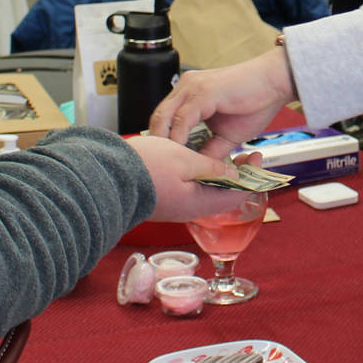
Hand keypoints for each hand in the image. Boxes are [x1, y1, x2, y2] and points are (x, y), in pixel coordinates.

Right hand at [124, 135, 247, 221]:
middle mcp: (189, 209)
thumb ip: (212, 168)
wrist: (106, 176)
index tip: (256, 156)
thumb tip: (234, 176)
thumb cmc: (146, 167)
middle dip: (237, 175)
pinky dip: (202, 176)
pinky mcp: (165, 199)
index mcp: (199, 203)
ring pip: (206, 192)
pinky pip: (191, 190)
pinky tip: (200, 159)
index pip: (236, 195)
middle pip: (222, 195)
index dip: (251, 177)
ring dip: (219, 175)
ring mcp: (176, 206)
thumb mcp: (185, 161)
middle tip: (244, 154)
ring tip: (224, 153)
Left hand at [151, 48, 296, 159]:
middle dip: (156, 144)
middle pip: (157, 117)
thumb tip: (198, 167)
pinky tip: (182, 155)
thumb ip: (211, 149)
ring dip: (164, 143)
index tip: (163, 163)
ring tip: (169, 165)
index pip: (163, 118)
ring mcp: (193, 87)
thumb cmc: (256, 103)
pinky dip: (180, 138)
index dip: (160, 141)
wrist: (276, 82)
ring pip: (164, 117)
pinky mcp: (203, 92)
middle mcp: (186, 87)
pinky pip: (183, 119)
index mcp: (189, 93)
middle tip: (161, 167)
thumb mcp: (227, 135)